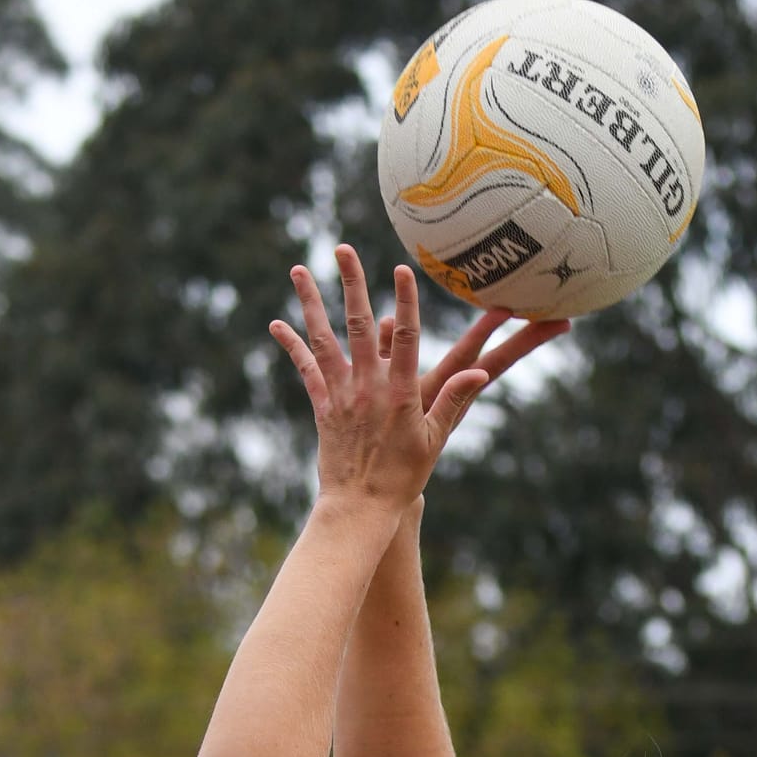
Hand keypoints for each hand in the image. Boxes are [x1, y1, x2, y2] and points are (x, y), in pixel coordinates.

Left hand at [270, 248, 565, 514]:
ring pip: (324, 339)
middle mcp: (368, 386)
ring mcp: (342, 394)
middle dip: (352, 283)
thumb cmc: (403, 477)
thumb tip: (480, 371)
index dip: (406, 301)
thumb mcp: (434, 439)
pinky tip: (277, 323)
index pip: (407, 337)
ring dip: (311, 302)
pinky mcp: (323, 407)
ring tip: (298, 270)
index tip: (403, 269)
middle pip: (359, 325)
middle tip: (343, 248)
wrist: (360, 508)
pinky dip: (291, 345)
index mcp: (400, 392)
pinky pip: (305, 369)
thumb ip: (454, 400)